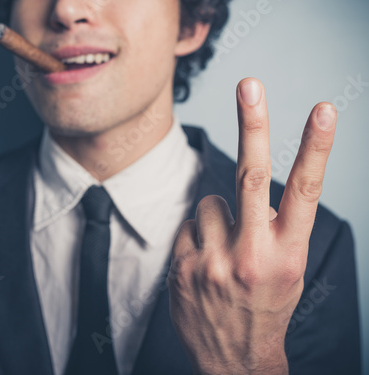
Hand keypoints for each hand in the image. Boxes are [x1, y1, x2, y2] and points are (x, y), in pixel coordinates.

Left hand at [167, 78, 336, 374]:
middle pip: (250, 176)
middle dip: (252, 126)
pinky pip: (188, 224)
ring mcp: (213, 260)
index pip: (305, 192)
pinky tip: (204, 262)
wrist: (232, 359)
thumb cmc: (264, 305)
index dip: (316, 148)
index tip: (323, 111)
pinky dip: (197, 235)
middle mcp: (251, 254)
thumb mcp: (286, 270)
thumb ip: (275, 227)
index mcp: (287, 253)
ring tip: (224, 249)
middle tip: (249, 85)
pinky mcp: (183, 265)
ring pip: (209, 202)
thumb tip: (249, 186)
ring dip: (216, 216)